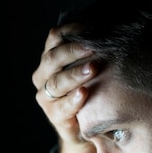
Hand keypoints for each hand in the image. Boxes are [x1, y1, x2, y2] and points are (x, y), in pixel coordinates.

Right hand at [31, 23, 97, 152]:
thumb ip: (89, 51)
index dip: (69, 31)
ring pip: (57, 82)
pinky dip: (73, 99)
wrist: (84, 126)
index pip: (54, 39)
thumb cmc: (89, 91)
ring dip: (75, 74)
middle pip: (53, 59)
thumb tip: (109, 28)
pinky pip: (62, 106)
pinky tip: (83, 92)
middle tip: (92, 47)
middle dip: (73, 51)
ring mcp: (46, 97)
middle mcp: (43, 76)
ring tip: (92, 68)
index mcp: (49, 60)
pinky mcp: (54, 116)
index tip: (88, 26)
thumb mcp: (87, 68)